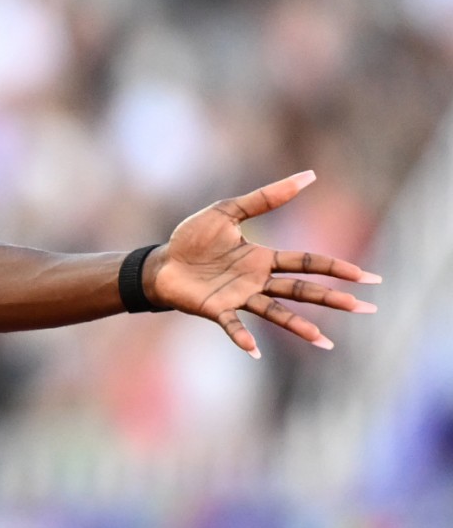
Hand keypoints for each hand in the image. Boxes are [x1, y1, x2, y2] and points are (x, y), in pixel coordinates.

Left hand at [146, 170, 379, 358]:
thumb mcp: (228, 211)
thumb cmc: (193, 239)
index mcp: (263, 259)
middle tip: (365, 308)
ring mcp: (238, 297)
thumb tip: (309, 176)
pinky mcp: (215, 309)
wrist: (160, 262)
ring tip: (324, 341)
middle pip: (301, 290)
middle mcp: (256, 281)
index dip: (337, 268)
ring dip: (299, 326)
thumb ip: (265, 197)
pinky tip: (255, 352)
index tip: (367, 277)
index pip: (308, 262)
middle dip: (333, 299)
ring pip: (275, 313)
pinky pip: (232, 325)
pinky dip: (243, 337)